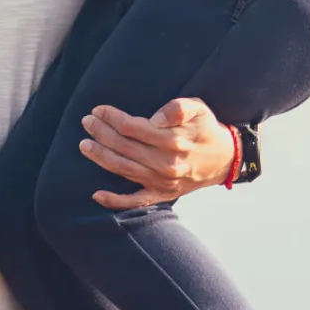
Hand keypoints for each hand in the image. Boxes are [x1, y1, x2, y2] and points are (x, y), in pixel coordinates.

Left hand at [79, 96, 237, 207]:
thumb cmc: (206, 130)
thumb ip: (178, 108)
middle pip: (123, 147)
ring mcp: (162, 182)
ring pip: (123, 169)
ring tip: (84, 145)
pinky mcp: (161, 194)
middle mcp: (166, 163)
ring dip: (100, 157)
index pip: (132, 128)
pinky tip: (96, 195)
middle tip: (86, 122)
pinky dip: (115, 200)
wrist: (224, 160)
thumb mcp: (200, 109)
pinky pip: (135, 201)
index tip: (99, 110)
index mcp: (174, 141)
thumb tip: (155, 118)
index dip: (112, 118)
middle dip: (101, 133)